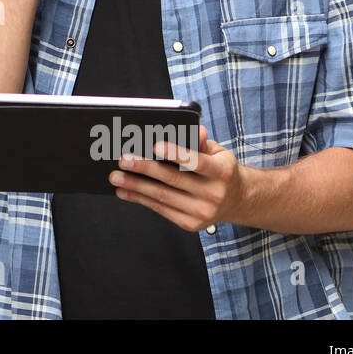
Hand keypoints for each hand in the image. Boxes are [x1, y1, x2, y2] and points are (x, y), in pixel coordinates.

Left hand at [108, 125, 244, 231]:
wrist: (236, 200)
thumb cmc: (220, 170)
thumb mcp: (218, 153)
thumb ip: (202, 143)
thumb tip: (196, 129)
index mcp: (222, 172)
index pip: (196, 161)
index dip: (175, 154)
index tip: (155, 146)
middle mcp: (213, 194)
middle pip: (173, 179)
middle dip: (145, 168)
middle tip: (123, 159)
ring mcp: (202, 212)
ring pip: (162, 196)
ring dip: (135, 186)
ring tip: (116, 177)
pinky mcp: (190, 224)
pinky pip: (160, 209)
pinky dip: (140, 199)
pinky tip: (125, 191)